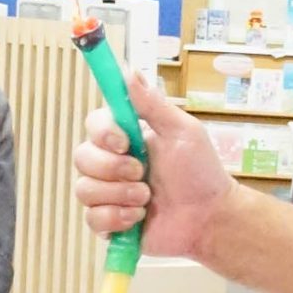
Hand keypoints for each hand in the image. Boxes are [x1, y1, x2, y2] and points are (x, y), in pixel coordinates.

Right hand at [74, 75, 231, 259]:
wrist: (210, 217)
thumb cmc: (201, 172)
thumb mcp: (182, 131)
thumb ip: (151, 104)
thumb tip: (127, 70)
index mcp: (126, 138)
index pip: (93, 125)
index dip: (102, 133)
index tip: (124, 142)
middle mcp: (112, 164)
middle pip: (81, 157)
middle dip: (112, 169)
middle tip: (141, 174)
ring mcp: (109, 193)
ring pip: (84, 189)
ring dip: (118, 195)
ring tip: (146, 199)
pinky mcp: (109, 222)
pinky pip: (92, 219)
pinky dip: (116, 218)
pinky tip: (138, 218)